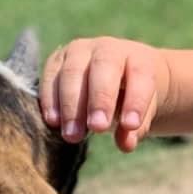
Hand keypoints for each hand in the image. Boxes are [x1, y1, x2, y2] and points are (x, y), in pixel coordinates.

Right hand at [41, 36, 167, 151]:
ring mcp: (80, 51)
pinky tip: (53, 121)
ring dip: (71, 105)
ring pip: (72, 72)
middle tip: (97, 128)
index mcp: (137, 58)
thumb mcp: (142, 111)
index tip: (130, 125)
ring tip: (72, 135)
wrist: (115, 76)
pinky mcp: (57, 60)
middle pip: (103, 67)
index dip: (136, 100)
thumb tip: (125, 144)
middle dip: (100, 99)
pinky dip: (50, 99)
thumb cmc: (132, 97)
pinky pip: (51, 76)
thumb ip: (137, 127)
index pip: (140, 74)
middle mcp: (107, 49)